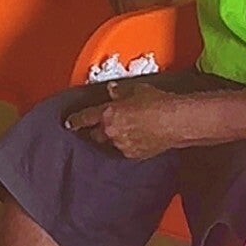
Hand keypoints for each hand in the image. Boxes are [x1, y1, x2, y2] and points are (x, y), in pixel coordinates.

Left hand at [64, 84, 201, 160]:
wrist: (176, 122)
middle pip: (95, 135)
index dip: (75, 120)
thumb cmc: (158, 103)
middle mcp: (111, 132)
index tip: (69, 122)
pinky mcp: (134, 155)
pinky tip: (136, 139)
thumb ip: (120, 91)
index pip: (84, 118)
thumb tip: (113, 90)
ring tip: (125, 133)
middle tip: (102, 127)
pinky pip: (125, 150)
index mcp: (108, 114)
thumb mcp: (137, 90)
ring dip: (113, 139)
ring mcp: (122, 146)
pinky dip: (127, 145)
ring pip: (110, 144)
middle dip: (96, 131)